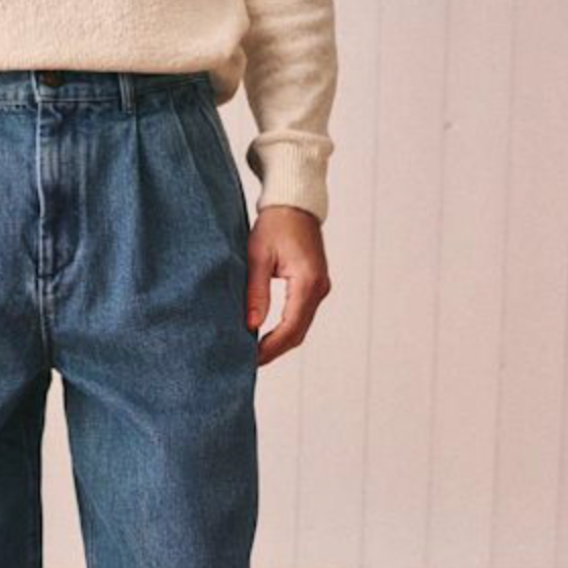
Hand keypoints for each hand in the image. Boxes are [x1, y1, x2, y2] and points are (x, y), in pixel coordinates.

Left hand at [246, 205, 331, 365]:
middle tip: (247, 363)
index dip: (270, 348)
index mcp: (306, 281)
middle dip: (274, 350)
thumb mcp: (257, 256)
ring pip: (301, 327)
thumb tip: (251, 326)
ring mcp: (320, 288)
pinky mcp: (315, 287)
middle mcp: (319, 288)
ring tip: (254, 352)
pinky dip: (285, 330)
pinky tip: (266, 336)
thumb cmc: (275, 224)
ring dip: (279, 342)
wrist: (295, 204)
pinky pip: (301, 316)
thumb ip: (255, 292)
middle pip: (298, 333)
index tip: (250, 359)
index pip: (290, 327)